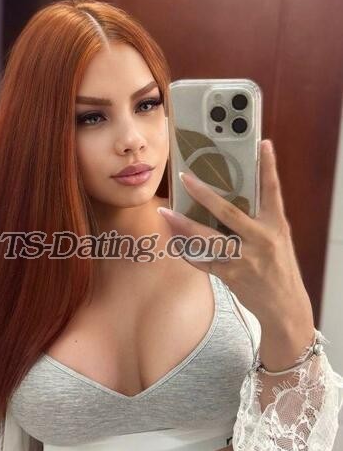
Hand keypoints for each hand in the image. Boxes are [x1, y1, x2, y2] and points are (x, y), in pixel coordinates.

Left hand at [158, 139, 313, 328]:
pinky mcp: (231, 276)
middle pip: (228, 213)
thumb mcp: (278, 237)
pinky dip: (186, 251)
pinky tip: (172, 239)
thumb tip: (237, 192)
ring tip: (165, 213)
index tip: (263, 144)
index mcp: (275, 225)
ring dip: (183, 226)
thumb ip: (260, 216)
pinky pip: (203, 261)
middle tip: (184, 177)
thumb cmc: (279, 266)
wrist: (284, 305)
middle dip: (204, 194)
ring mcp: (244, 259)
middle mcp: (261, 240)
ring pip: (208, 239)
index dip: (269, 167)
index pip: (273, 190)